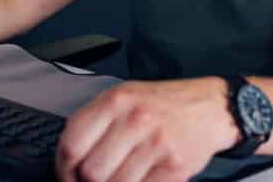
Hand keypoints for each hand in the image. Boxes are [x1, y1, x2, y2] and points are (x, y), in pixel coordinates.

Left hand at [55, 77, 239, 181]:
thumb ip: (95, 124)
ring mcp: (156, 143)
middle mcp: (134, 119)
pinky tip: (139, 180)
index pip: (72, 144)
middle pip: (91, 171)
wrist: (209, 107)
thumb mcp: (124, 98)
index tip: (67, 177)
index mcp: (115, 101)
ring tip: (120, 179)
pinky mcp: (175, 166)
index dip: (63, 169)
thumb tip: (68, 160)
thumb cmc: (161, 105)